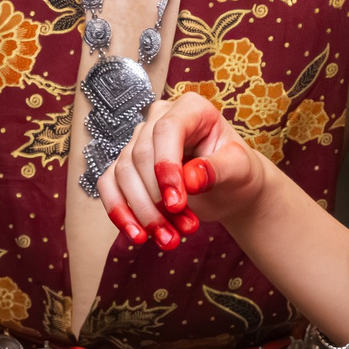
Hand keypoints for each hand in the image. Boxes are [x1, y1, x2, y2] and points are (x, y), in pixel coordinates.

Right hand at [99, 92, 276, 248]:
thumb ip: (218, 170)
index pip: (167, 130)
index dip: (166, 166)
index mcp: (190, 109)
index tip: (177, 203)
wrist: (230, 189)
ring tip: (170, 239)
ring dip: (143, 212)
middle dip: (157, 199)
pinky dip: (119, 212)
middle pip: (140, 155)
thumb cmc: (237, 172)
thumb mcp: (239, 169)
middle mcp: (159, 120)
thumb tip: (190, 179)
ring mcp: (139, 141)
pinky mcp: (126, 166)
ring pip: (123, 174)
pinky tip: (137, 235)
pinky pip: (109, 185)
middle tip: (183, 230)